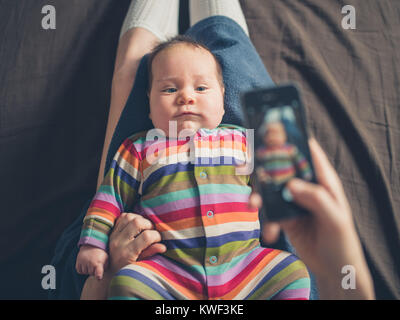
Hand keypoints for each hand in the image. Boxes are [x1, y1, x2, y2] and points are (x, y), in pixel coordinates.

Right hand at [76, 245, 108, 279]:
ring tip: (90, 264)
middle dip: (93, 271)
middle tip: (95, 265)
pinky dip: (82, 270)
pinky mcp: (78, 261)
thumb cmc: (100, 253)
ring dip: (87, 270)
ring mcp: (83, 262)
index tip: (99, 278)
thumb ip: (105, 267)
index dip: (98, 275)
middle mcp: (90, 263)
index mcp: (98, 262)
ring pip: (85, 272)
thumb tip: (101, 276)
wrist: (91, 245)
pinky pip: (79, 271)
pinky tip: (85, 265)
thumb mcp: (106, 258)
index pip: (98, 271)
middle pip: (91, 274)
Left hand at [107, 212, 166, 273]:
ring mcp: (114, 235)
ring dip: (140, 219)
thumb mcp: (140, 264)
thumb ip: (150, 253)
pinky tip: (136, 225)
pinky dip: (132, 217)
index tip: (158, 240)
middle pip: (137, 222)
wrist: (110, 270)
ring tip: (144, 227)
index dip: (156, 235)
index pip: (146, 236)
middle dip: (149, 224)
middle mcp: (119, 242)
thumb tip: (163, 246)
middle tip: (151, 231)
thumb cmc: (128, 269)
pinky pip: (122, 217)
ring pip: (129, 217)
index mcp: (127, 253)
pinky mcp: (112, 231)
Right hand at [250, 138, 373, 298]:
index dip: (294, 140)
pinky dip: (266, 220)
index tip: (275, 132)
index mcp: (324, 181)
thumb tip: (291, 184)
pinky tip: (270, 233)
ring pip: (271, 190)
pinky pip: (269, 212)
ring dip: (260, 196)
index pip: (310, 154)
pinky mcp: (285, 216)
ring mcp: (294, 201)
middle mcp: (307, 187)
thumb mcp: (335, 220)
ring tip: (254, 205)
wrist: (332, 269)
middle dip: (267, 168)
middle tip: (254, 169)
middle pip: (284, 168)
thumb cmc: (341, 241)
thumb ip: (316, 199)